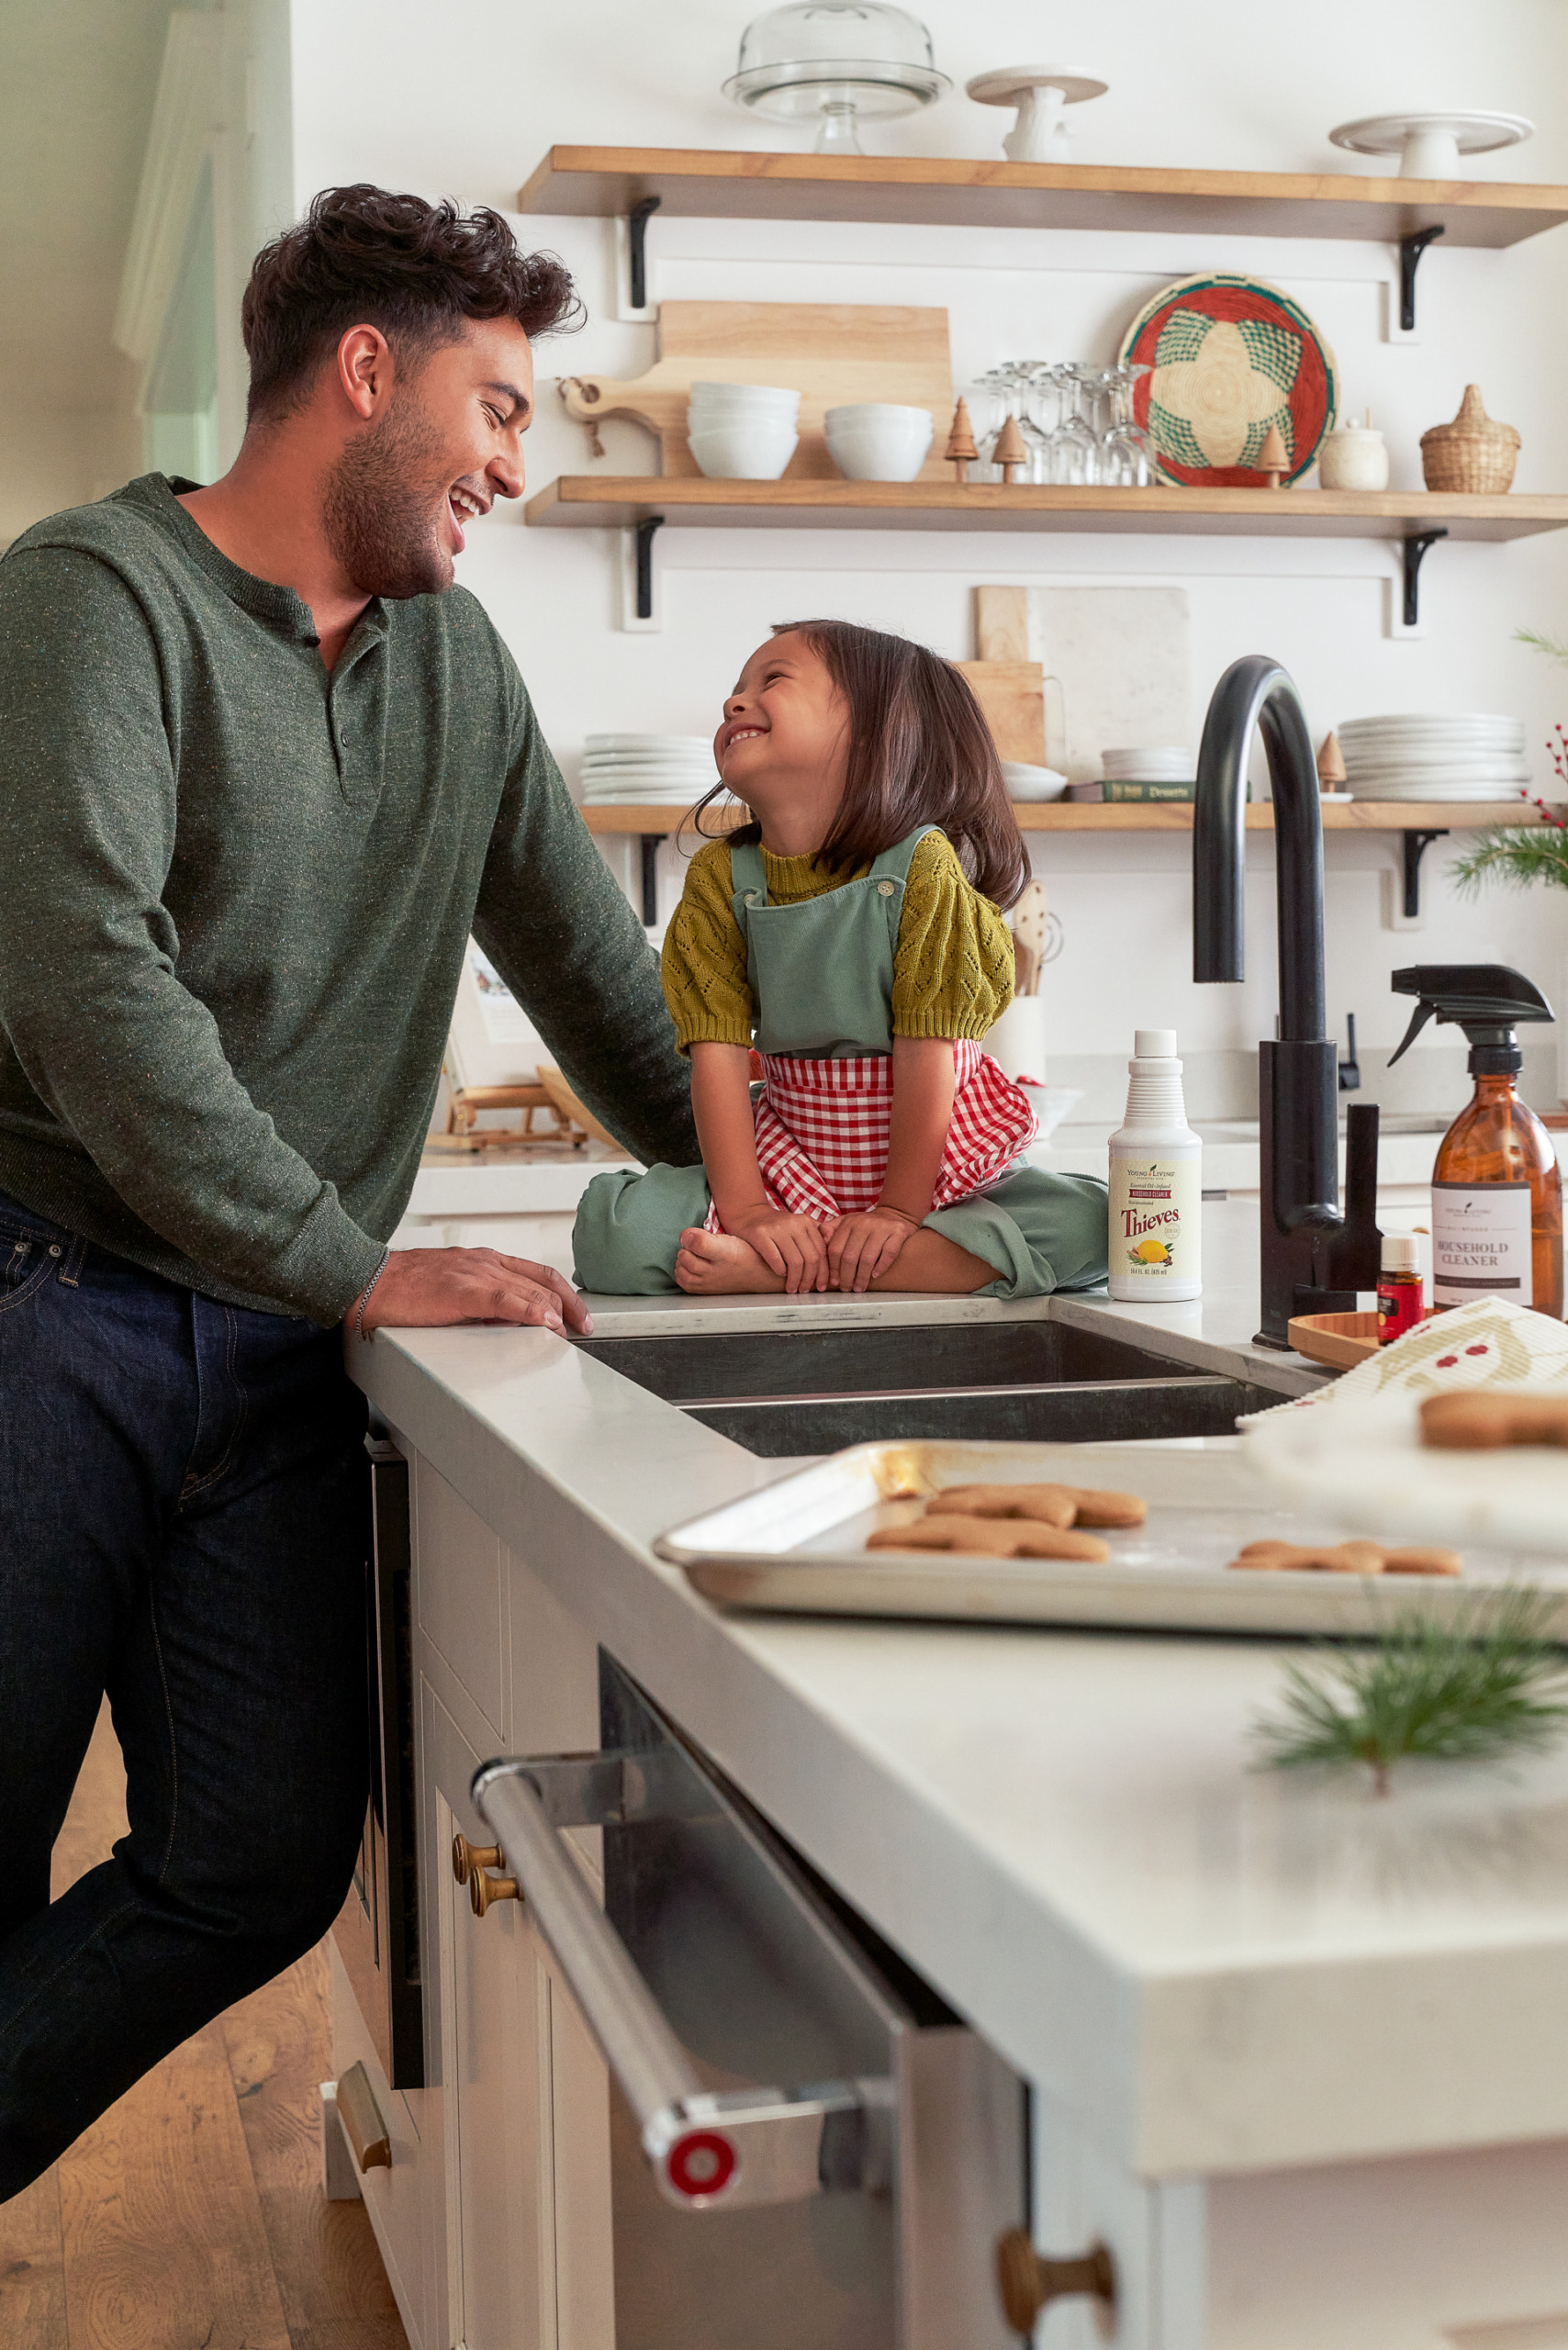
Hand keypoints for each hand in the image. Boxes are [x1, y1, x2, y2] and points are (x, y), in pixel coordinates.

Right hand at [352, 1247, 591, 1336]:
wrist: (368, 1282)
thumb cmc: (402, 1289)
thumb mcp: (452, 1292)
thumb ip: (480, 1303)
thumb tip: (507, 1323)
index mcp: (483, 1261)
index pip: (536, 1273)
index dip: (562, 1293)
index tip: (576, 1313)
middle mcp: (485, 1263)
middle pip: (542, 1280)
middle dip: (569, 1304)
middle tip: (585, 1326)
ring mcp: (474, 1274)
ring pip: (529, 1288)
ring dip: (557, 1310)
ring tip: (571, 1330)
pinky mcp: (461, 1290)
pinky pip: (506, 1300)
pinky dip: (532, 1311)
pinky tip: (547, 1323)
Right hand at [726, 1204, 832, 1293]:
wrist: (748, 1214)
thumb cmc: (776, 1226)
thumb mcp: (799, 1226)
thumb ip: (817, 1235)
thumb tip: (835, 1249)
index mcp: (806, 1222)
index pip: (821, 1252)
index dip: (823, 1272)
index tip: (821, 1286)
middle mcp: (794, 1223)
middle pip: (810, 1258)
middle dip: (809, 1279)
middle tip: (804, 1290)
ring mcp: (777, 1228)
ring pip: (795, 1262)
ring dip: (795, 1280)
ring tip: (792, 1288)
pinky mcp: (760, 1234)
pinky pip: (775, 1259)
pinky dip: (780, 1271)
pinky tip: (780, 1275)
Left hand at [827, 1204, 920, 1294]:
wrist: (894, 1214)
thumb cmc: (866, 1225)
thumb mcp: (846, 1223)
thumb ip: (830, 1231)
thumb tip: (820, 1242)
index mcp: (849, 1222)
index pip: (835, 1249)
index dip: (833, 1268)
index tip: (834, 1282)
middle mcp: (864, 1223)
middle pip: (850, 1256)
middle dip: (847, 1277)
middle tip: (846, 1288)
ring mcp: (882, 1227)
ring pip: (868, 1258)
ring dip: (862, 1277)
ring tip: (859, 1287)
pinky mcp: (898, 1232)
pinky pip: (888, 1254)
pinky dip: (881, 1267)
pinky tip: (875, 1275)